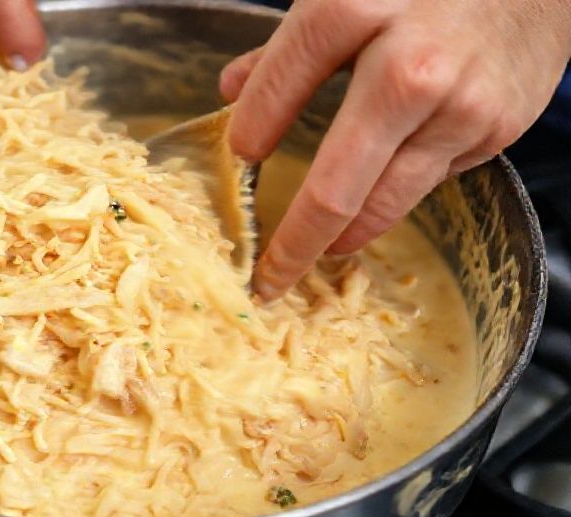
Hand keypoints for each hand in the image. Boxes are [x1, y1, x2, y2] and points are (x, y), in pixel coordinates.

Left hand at [220, 0, 570, 299]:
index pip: (279, 87)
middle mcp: (409, 69)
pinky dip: (397, 192)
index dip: (250, 132)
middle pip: (335, 187)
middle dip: (294, 245)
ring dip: (343, 237)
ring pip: (385, 202)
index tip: (240, 158)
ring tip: (318, 251)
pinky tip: (381, 188)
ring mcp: (459, 107)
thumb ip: (288, 46)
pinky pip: (429, 180)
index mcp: (356, 11)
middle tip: (269, 280)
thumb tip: (232, 89)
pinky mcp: (495, 129)